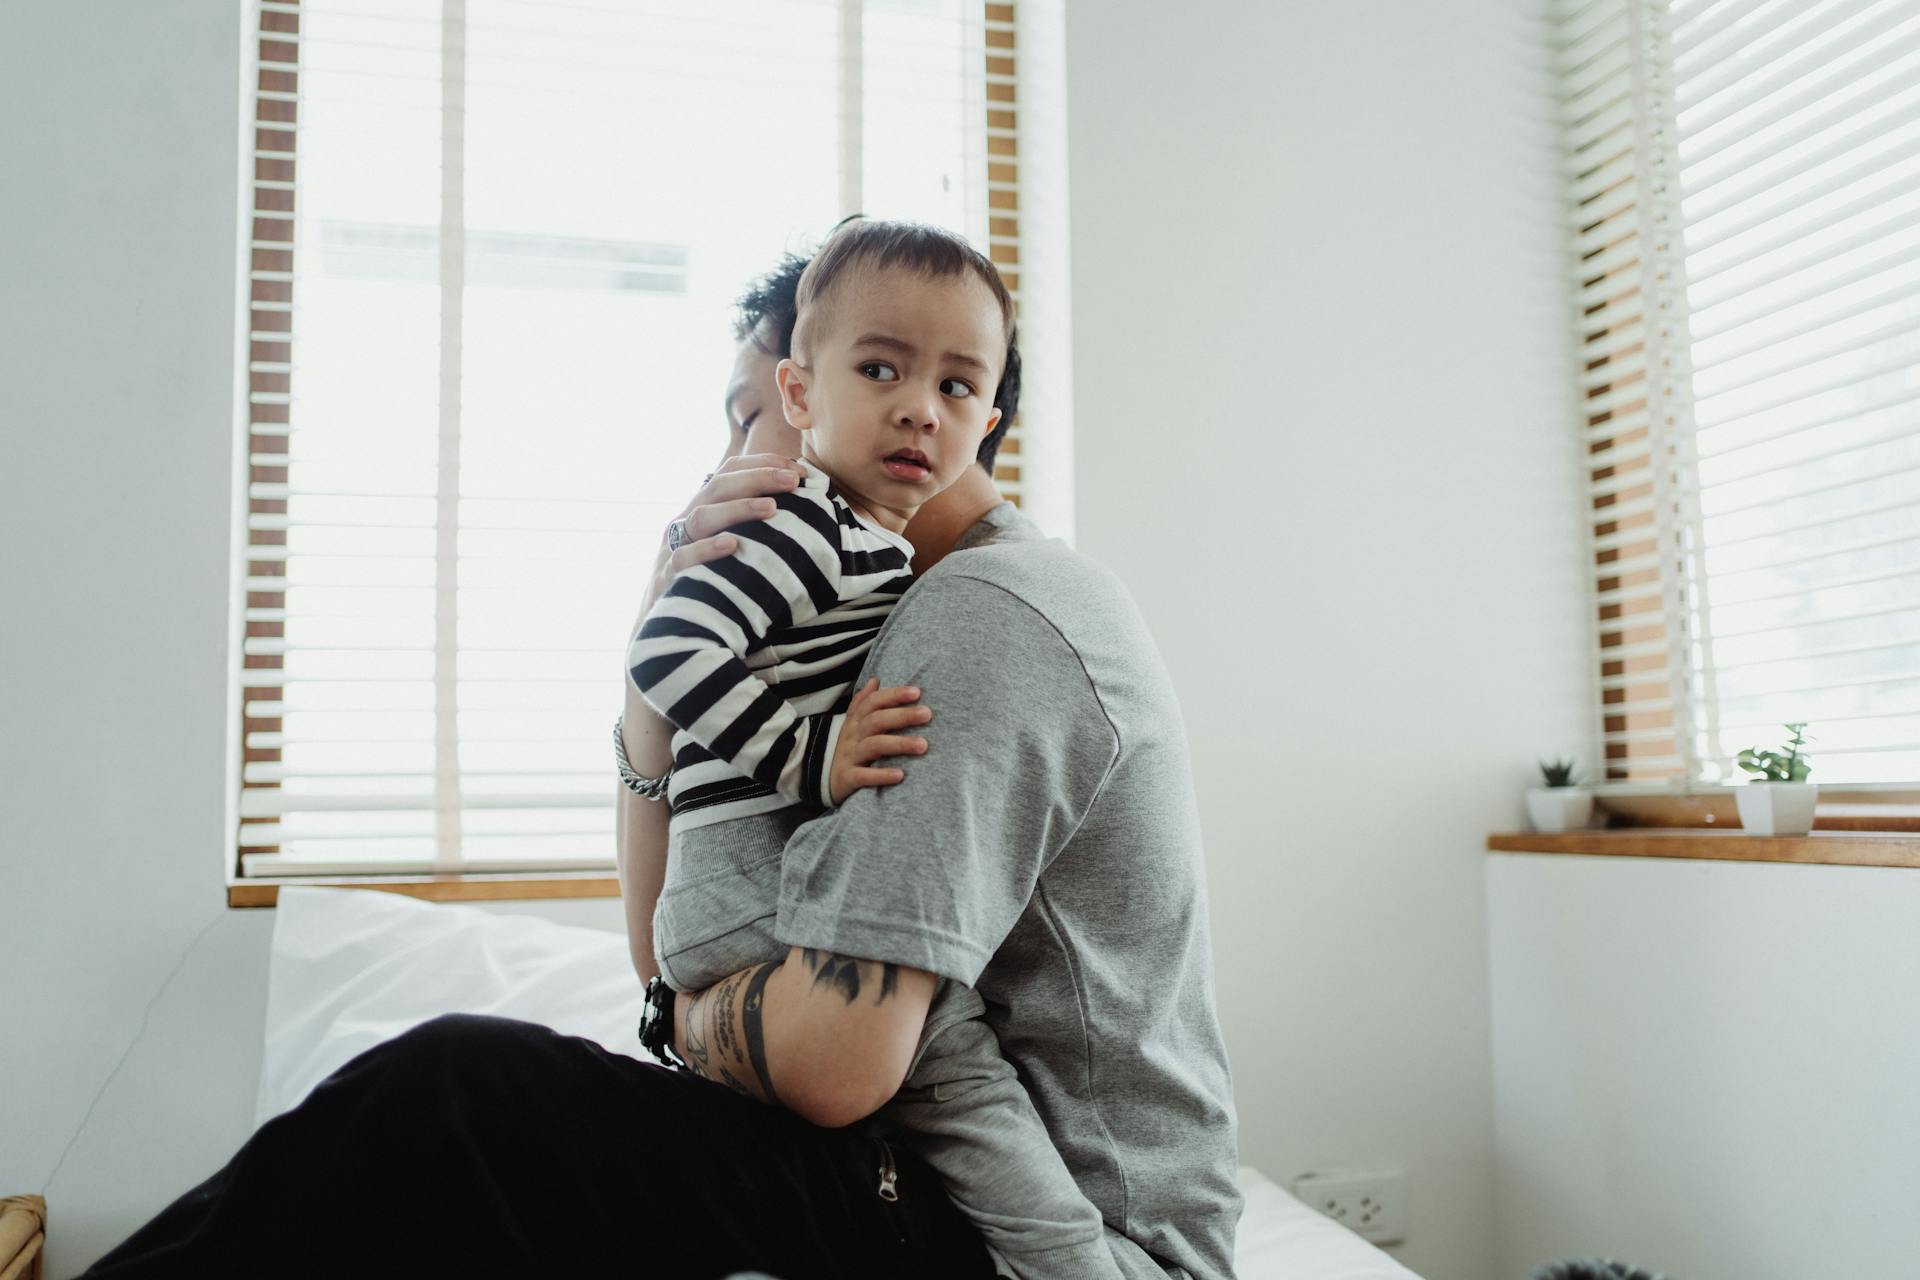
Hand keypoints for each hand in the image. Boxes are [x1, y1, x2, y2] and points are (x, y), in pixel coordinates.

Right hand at [635, 454, 802, 621]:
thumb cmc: (714, 581)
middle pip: (718, 487)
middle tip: (793, 480)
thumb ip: (757, 525)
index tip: (798, 469)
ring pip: (701, 517)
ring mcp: (674, 547)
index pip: (729, 473)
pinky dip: (707, 550)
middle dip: (758, 478)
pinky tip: (733, 545)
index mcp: (704, 508)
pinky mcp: (668, 577)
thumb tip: (808, 508)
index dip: (762, 464)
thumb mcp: (734, 546)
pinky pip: (683, 558)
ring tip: (772, 508)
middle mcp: (687, 521)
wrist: (671, 626)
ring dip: (737, 509)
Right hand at [829, 679, 931, 805]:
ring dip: (899, 744)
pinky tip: (900, 775)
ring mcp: (849, 756)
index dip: (893, 695)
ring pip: (873, 745)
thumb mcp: (852, 724)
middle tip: (927, 714)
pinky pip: (864, 776)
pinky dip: (881, 775)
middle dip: (902, 716)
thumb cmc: (847, 749)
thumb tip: (875, 680)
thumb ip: (863, 702)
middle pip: (876, 721)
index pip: (873, 702)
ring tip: (923, 745)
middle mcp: (852, 736)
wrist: (819, 779)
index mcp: (856, 721)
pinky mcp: (848, 778)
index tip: (917, 692)